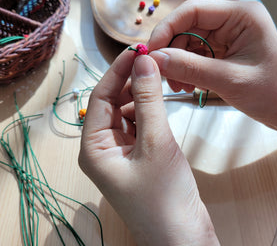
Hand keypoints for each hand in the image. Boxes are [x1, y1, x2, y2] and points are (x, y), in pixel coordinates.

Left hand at [79, 49, 218, 245]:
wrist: (184, 237)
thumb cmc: (165, 196)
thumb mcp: (156, 142)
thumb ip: (148, 98)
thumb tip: (143, 60)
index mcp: (93, 147)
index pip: (100, 97)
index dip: (117, 70)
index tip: (137, 49)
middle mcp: (100, 149)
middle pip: (111, 104)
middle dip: (129, 81)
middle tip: (152, 60)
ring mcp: (118, 154)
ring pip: (125, 113)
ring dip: (140, 95)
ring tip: (159, 79)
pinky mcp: (136, 158)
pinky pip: (137, 126)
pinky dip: (147, 112)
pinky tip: (160, 103)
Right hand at [148, 0, 276, 166]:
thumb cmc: (271, 93)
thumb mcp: (228, 80)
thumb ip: (189, 67)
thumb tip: (154, 59)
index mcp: (241, 15)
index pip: (192, 10)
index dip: (166, 29)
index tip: (150, 52)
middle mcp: (232, 19)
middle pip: (186, 26)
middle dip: (171, 51)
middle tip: (161, 75)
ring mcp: (227, 34)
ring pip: (187, 41)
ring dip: (177, 63)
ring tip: (178, 86)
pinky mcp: (223, 48)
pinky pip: (194, 53)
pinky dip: (186, 68)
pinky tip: (187, 85)